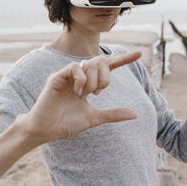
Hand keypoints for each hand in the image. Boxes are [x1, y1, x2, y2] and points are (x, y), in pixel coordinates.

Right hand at [23, 51, 140, 143]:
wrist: (47, 130)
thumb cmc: (66, 123)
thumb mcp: (94, 118)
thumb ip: (112, 114)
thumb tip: (135, 114)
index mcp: (88, 82)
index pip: (107, 67)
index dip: (123, 60)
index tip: (139, 55)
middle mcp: (78, 76)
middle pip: (101, 61)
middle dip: (105, 77)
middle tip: (97, 93)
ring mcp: (68, 75)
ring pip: (90, 64)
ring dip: (93, 81)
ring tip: (84, 95)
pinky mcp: (57, 77)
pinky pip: (76, 67)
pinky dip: (82, 79)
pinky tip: (78, 92)